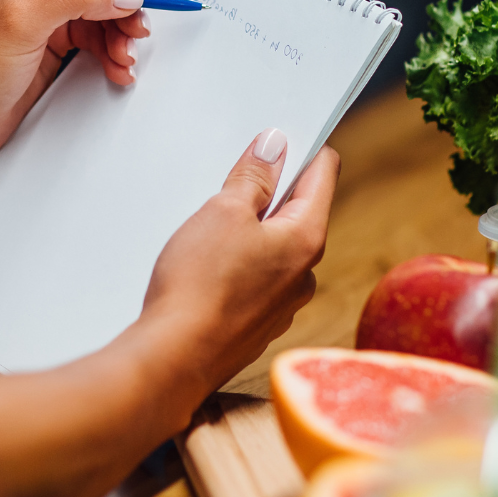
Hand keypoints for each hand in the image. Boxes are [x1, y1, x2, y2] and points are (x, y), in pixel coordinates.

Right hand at [142, 132, 335, 393]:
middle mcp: (304, 274)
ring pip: (275, 248)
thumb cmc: (199, 286)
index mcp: (306, 239)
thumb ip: (254, 178)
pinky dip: (240, 264)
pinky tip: (207, 267)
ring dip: (252, 230)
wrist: (174, 359)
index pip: (323, 176)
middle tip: (233, 179)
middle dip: (270, 191)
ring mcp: (283, 304)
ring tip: (211, 228)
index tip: (281, 137)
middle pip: (298, 212)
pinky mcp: (257, 325)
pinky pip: (257, 279)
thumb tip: (275, 147)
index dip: (304, 149)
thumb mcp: (224, 212)